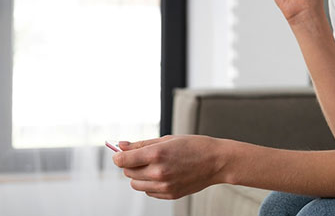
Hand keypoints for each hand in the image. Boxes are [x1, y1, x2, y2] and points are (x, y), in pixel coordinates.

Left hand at [112, 135, 226, 199]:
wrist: (216, 161)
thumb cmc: (194, 146)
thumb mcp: (167, 139)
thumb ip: (142, 144)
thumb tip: (121, 145)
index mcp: (157, 154)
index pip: (123, 160)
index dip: (118, 156)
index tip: (119, 153)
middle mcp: (158, 172)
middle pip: (127, 172)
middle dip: (130, 164)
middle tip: (142, 156)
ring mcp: (164, 186)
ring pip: (136, 184)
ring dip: (139, 175)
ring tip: (154, 166)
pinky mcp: (169, 195)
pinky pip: (148, 191)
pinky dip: (150, 184)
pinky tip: (163, 174)